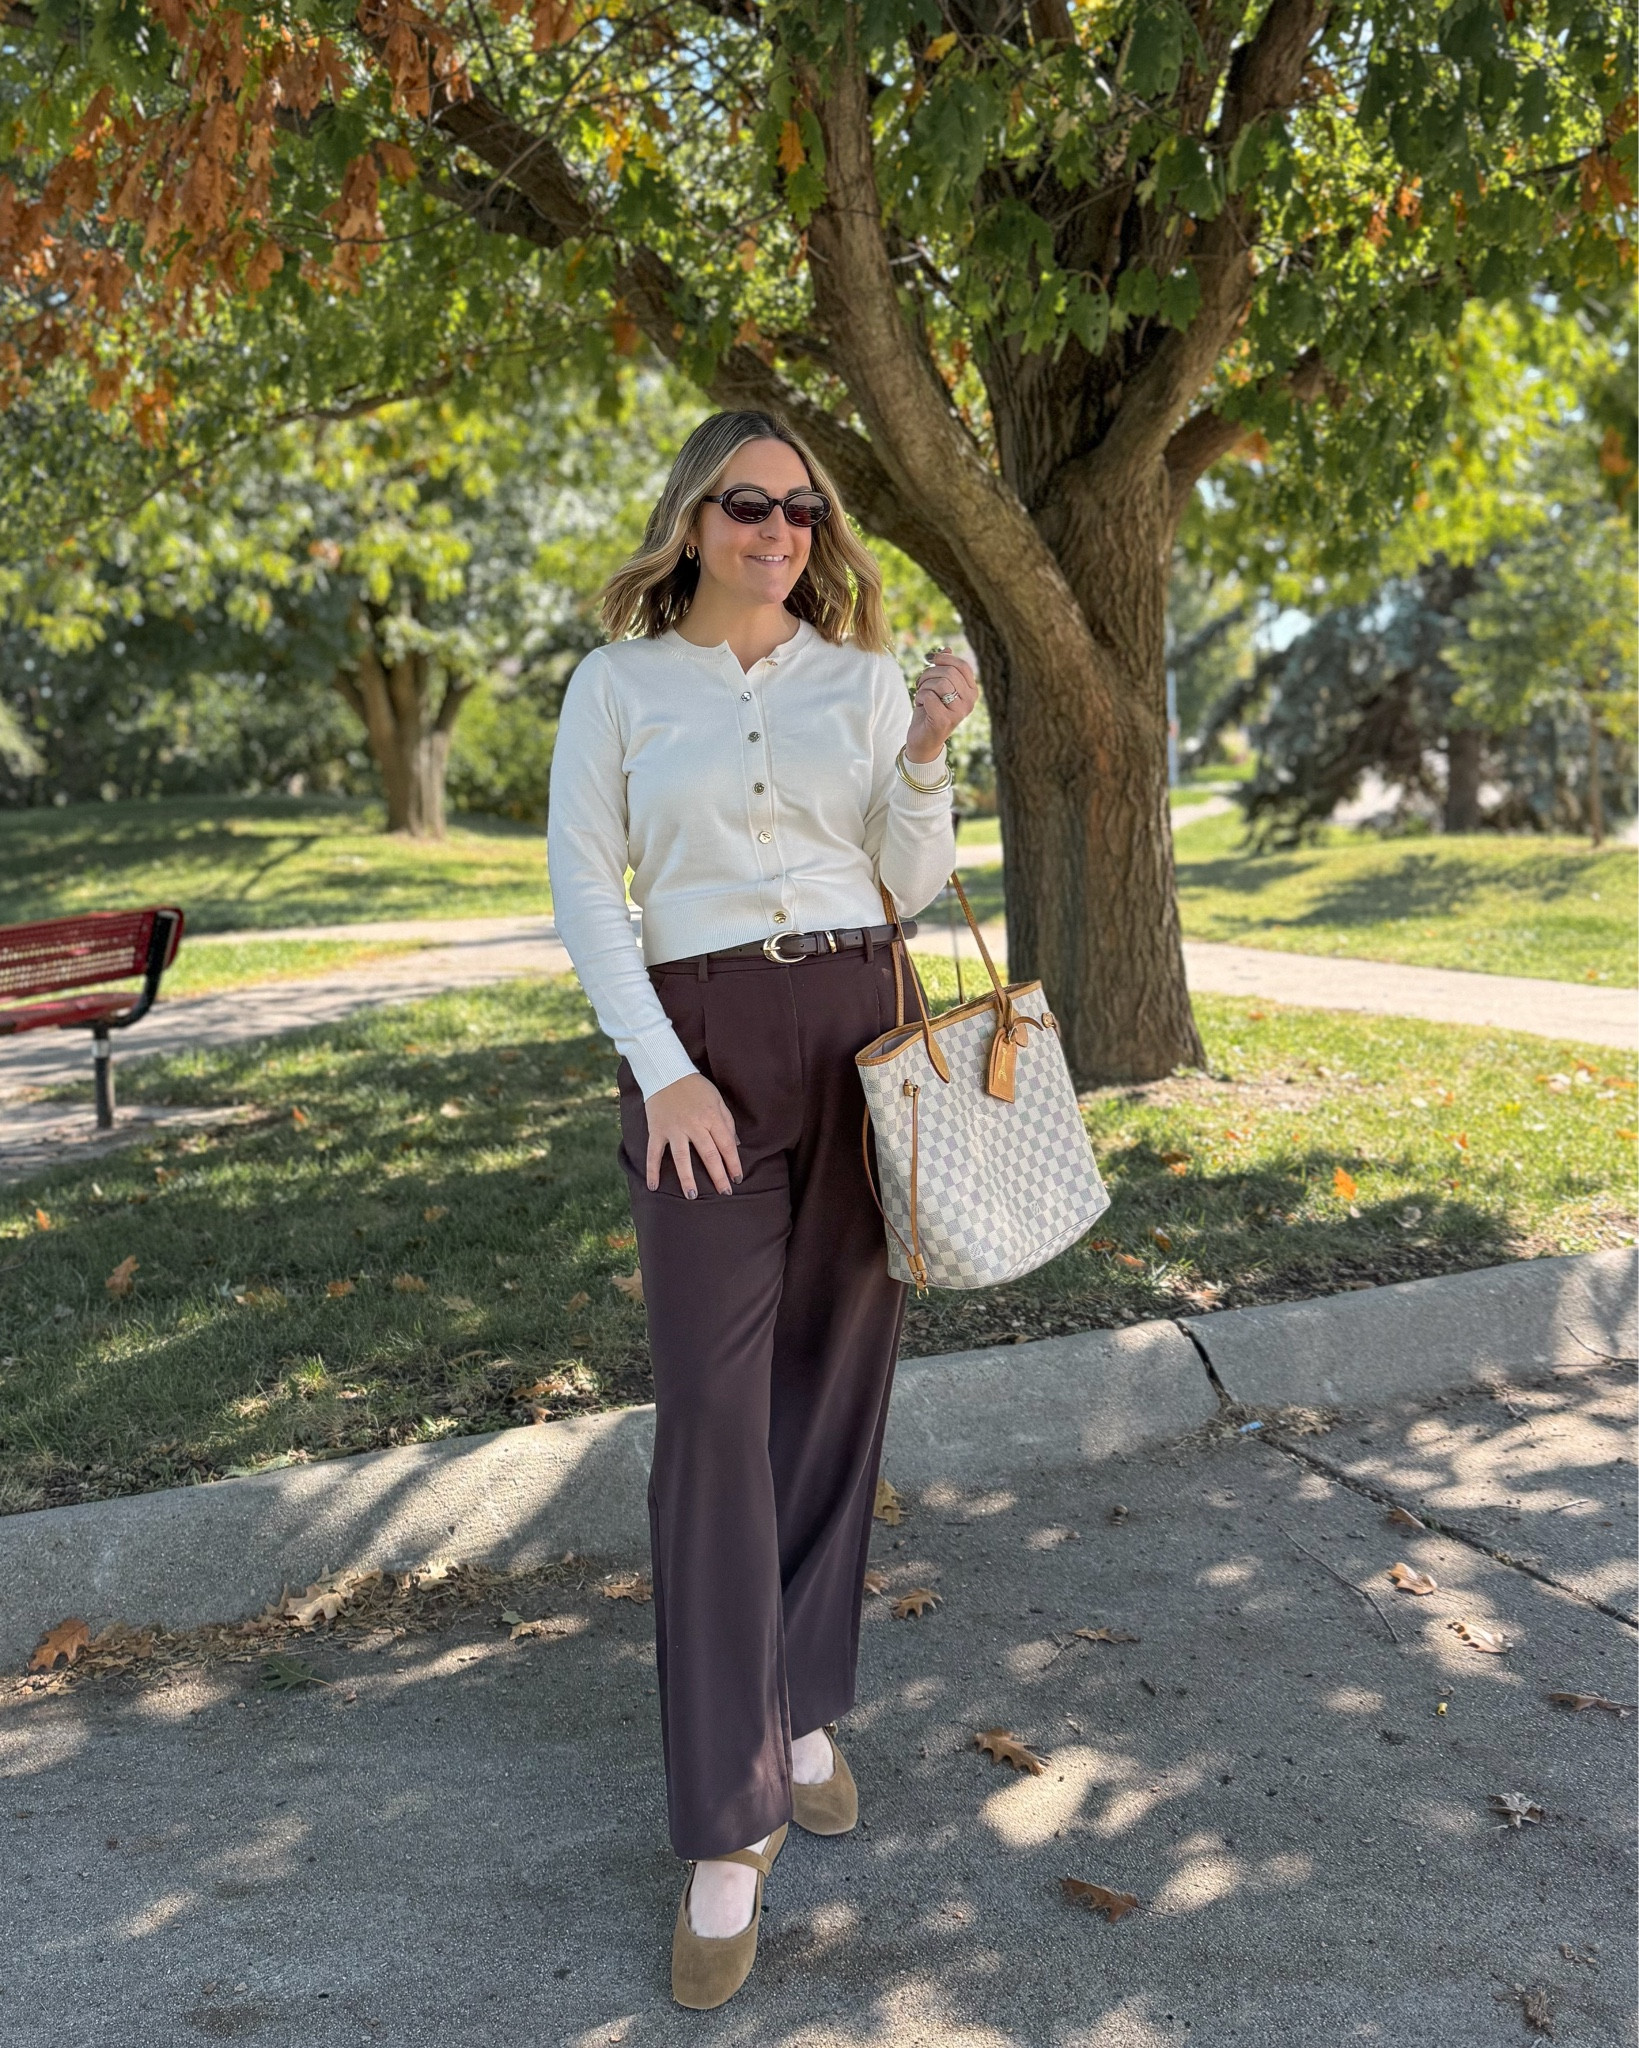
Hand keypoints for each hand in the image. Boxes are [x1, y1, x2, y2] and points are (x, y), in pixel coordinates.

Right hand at [643, 1072, 742, 1197]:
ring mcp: (674, 1128)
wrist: (666, 1071)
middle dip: (718, 1176)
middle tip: (724, 1193)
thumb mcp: (717, 1099)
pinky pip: (654, 1152)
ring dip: (687, 1177)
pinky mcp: (657, 1129)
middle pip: (708, 1154)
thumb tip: (735, 1145)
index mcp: (711, 1117)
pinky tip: (653, 1186)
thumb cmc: (696, 1087)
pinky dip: (652, 1169)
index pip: (726, 1145)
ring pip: (681, 1157)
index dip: (733, 1163)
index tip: (737, 1178)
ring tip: (692, 1196)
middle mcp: (694, 1125)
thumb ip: (727, 1121)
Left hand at [906, 645, 977, 761]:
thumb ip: (944, 669)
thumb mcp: (938, 687)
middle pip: (949, 673)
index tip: (930, 659)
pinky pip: (929, 696)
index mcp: (972, 692)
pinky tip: (922, 706)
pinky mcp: (945, 720)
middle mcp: (970, 702)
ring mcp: (959, 712)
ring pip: (939, 683)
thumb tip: (946, 649)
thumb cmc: (931, 711)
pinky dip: (920, 698)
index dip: (944, 659)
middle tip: (921, 683)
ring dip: (924, 686)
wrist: (923, 740)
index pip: (962, 666)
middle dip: (929, 674)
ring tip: (922, 695)